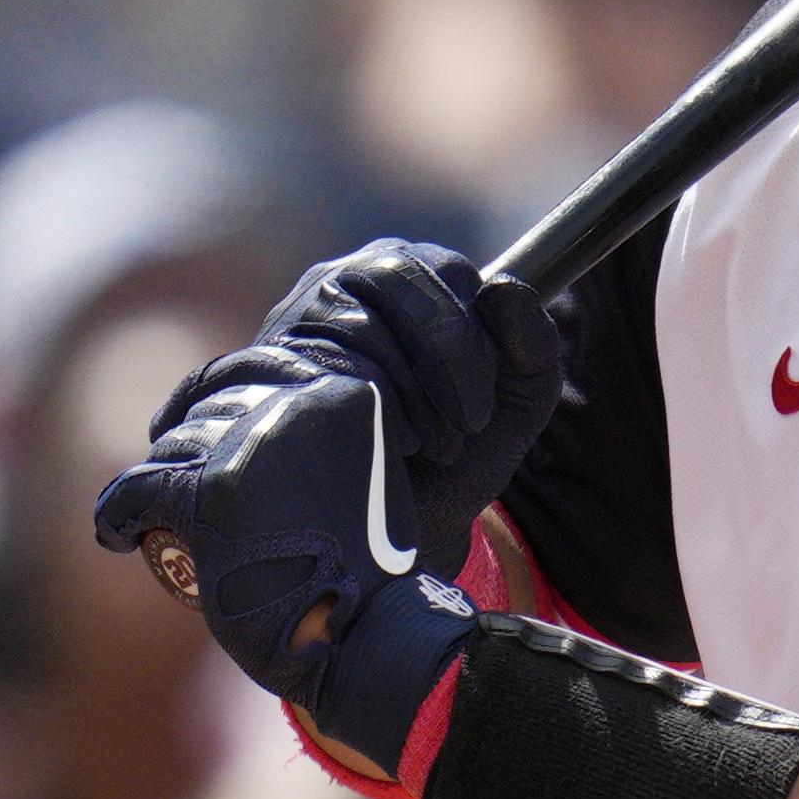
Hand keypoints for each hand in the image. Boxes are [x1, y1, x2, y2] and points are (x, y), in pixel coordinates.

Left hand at [94, 373, 480, 771]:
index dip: (211, 392)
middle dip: (185, 439)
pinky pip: (134, 491)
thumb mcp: (367, 481)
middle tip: (176, 476)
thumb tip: (282, 428)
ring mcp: (250, 446)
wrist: (363, 631)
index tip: (189, 417)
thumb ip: (331, 443)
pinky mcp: (205, 491)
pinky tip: (116, 535)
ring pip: (173, 448)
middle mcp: (297, 405)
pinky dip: (116, 515)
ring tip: (153, 517)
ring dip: (157, 479)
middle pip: (212, 408)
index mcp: (343, 395)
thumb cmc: (367, 574)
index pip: (255, 366)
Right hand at [148, 242, 561, 580]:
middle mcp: (351, 280)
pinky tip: (377, 447)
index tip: (483, 410)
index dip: (472, 339)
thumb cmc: (457, 456)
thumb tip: (503, 289)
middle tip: (460, 430)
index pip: (447, 271)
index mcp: (416, 279)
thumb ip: (534, 347)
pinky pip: (310, 360)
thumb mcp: (517, 406)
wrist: (393, 526)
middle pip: (396, 280)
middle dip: (441, 359)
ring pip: (353, 320)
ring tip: (421, 446)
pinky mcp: (264, 361)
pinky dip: (356, 405)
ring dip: (401, 389)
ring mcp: (301, 316)